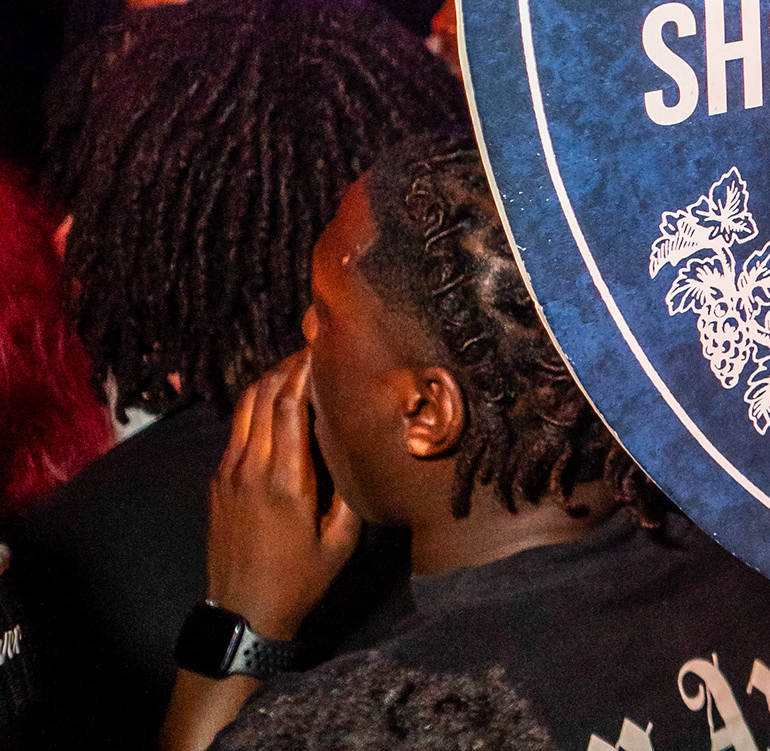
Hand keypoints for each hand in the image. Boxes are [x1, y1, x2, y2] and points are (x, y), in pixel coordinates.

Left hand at [206, 350, 359, 640]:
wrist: (242, 613)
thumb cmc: (300, 580)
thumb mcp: (341, 541)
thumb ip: (351, 491)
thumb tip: (363, 448)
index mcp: (285, 480)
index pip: (288, 406)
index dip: (302, 370)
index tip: (321, 345)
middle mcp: (250, 467)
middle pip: (261, 396)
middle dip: (285, 366)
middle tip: (312, 347)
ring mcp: (228, 473)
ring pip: (244, 408)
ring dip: (268, 382)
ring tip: (296, 369)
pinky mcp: (218, 481)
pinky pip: (237, 429)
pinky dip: (257, 407)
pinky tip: (276, 406)